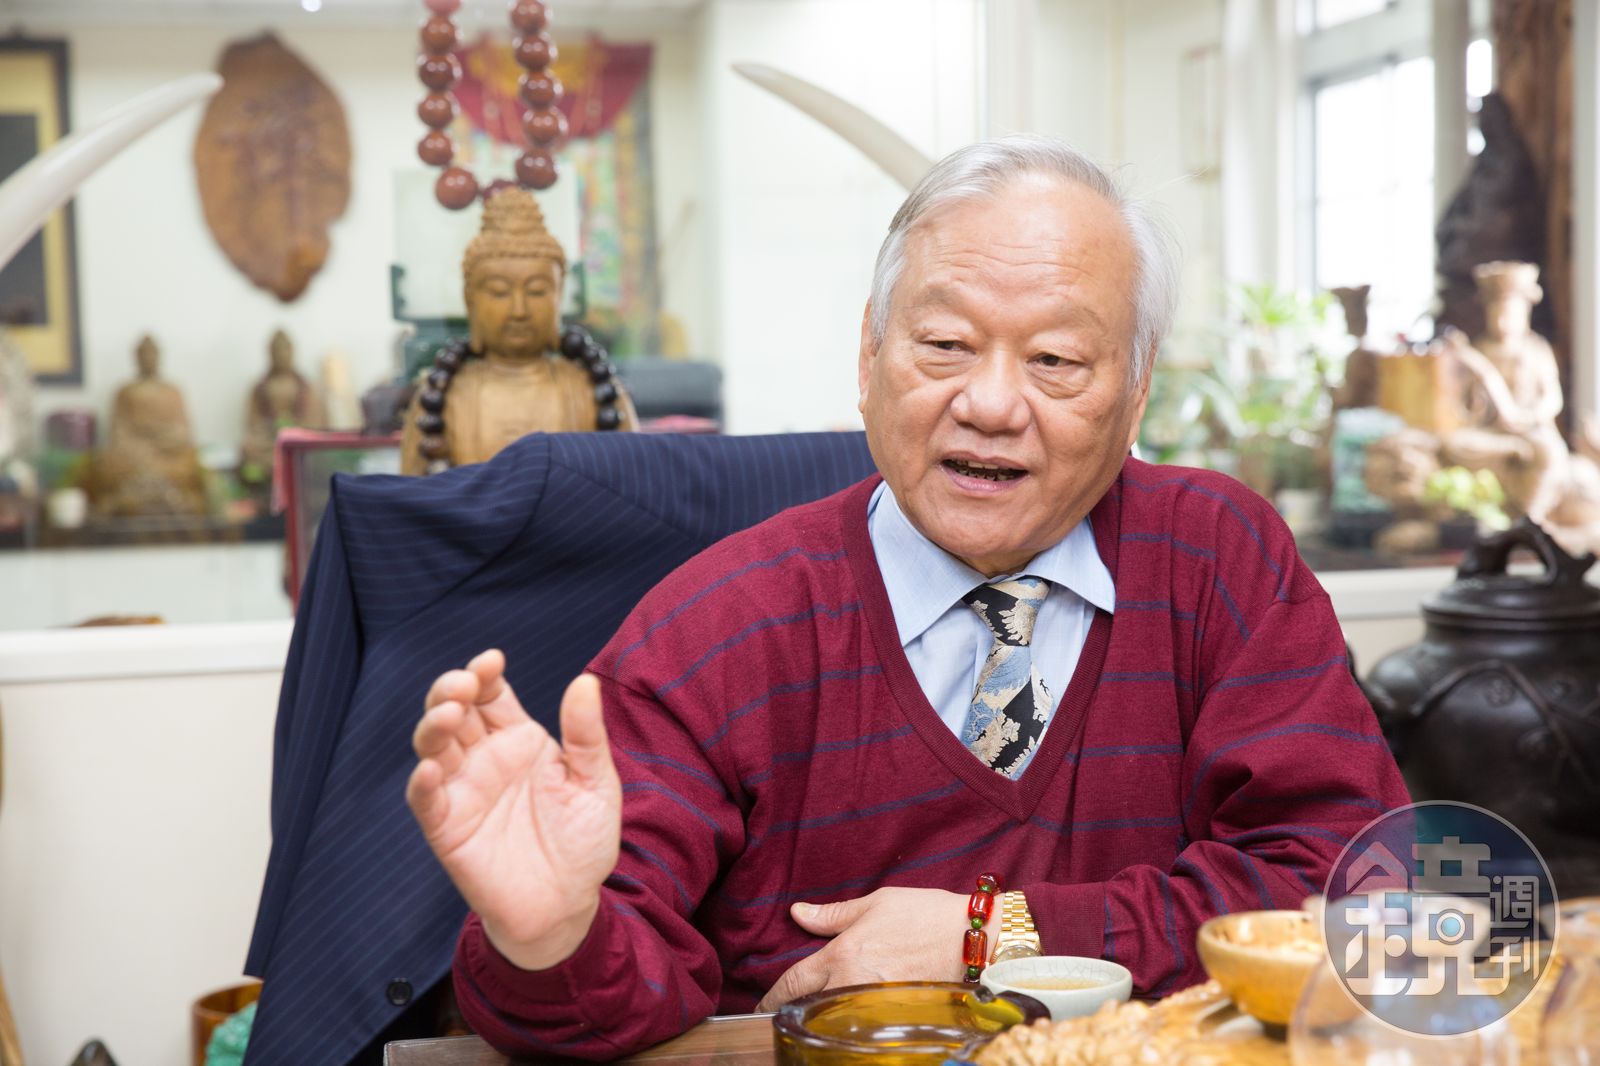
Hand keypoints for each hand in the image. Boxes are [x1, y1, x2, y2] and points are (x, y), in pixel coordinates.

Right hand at [406, 651, 621, 969]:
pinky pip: (425, 800)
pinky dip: (423, 783)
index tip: (490, 660)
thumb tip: (585, 680)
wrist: (568, 904)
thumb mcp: (596, 783)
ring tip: (449, 714)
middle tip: (463, 685)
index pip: (491, 693)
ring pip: (432, 746)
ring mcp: (463, 790)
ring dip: (433, 726)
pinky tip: (431, 769)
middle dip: (450, 690)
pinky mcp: (446, 828)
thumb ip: (587, 735)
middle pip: (454, 710)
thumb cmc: (583, 841)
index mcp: (519, 739)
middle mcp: (484, 758)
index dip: (484, 674)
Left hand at [757, 888, 969, 1009]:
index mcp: (843, 953)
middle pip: (810, 1006)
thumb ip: (833, 914)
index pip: (795, 981)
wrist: (972, 939)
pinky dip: (851, 1024)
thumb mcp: (876, 903)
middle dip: (794, 1010)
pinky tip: (848, 1021)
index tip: (762, 1006)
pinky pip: (862, 1024)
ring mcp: (874, 1004)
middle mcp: (853, 983)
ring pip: (834, 1018)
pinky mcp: (894, 1015)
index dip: (773, 995)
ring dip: (821, 1017)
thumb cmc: (925, 915)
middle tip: (783, 1013)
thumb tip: (798, 912)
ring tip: (815, 1015)